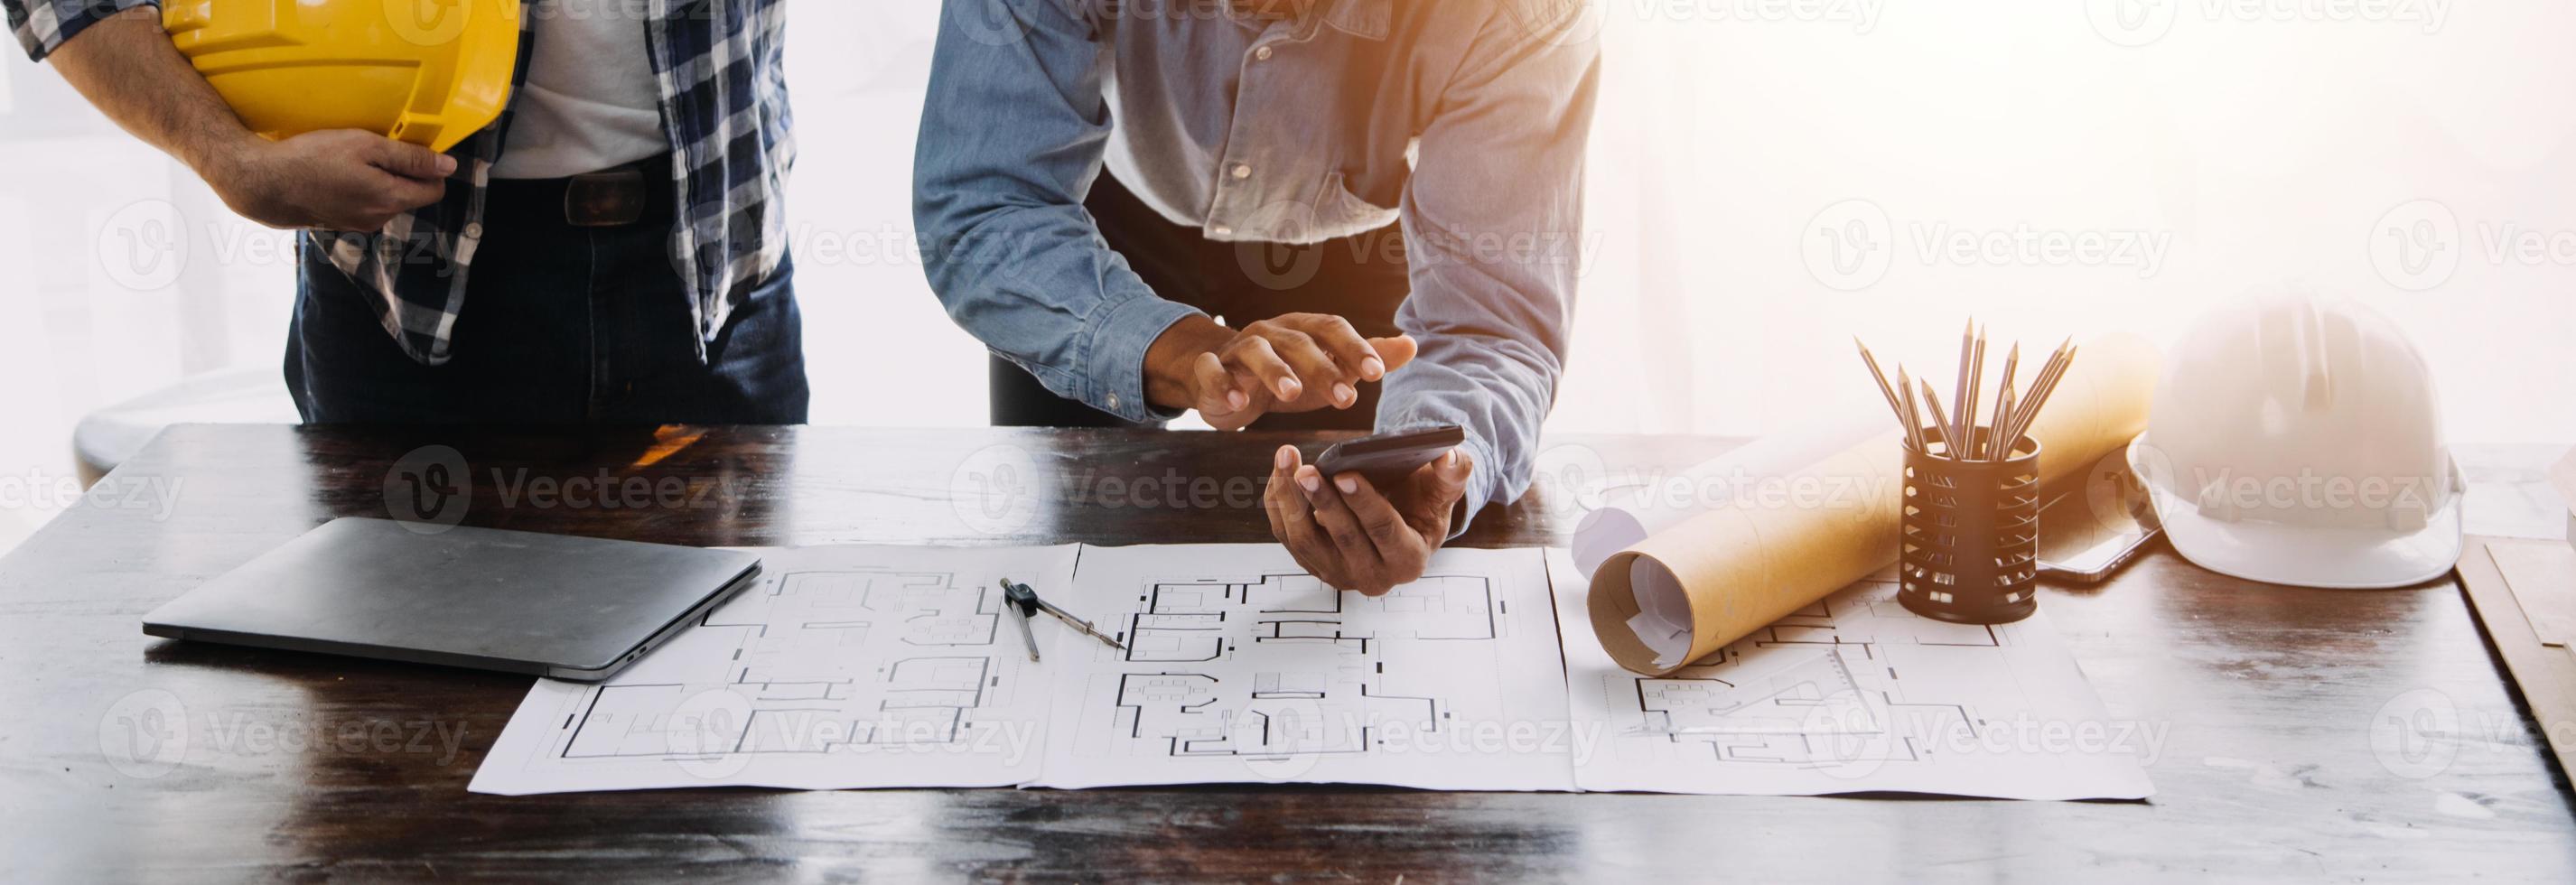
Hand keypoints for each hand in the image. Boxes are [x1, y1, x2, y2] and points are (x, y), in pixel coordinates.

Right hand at [203, 130, 454, 231]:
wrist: (263, 183)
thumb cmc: (312, 159)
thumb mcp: (366, 146)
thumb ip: (410, 157)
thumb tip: (449, 166)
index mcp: (391, 200)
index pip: (434, 190)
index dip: (429, 167)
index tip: (409, 148)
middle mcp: (379, 218)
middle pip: (410, 194)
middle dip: (402, 172)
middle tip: (372, 149)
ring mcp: (359, 224)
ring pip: (386, 199)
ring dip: (378, 179)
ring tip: (349, 160)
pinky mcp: (341, 223)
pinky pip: (364, 204)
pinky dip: (358, 188)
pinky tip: (336, 174)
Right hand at [1145, 314, 1418, 429]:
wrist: (1221, 378)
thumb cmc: (1284, 373)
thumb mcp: (1327, 367)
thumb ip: (1365, 358)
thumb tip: (1412, 345)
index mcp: (1302, 329)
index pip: (1332, 329)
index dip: (1355, 347)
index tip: (1379, 372)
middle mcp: (1271, 333)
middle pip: (1298, 342)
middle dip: (1323, 368)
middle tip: (1347, 398)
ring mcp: (1237, 349)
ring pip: (1256, 350)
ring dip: (1275, 370)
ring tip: (1292, 393)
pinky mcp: (1209, 369)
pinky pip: (1212, 370)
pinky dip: (1224, 383)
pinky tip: (1240, 402)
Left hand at [1264, 443, 1473, 595]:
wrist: (1400, 525)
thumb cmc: (1422, 506)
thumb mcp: (1442, 493)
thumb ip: (1452, 475)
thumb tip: (1452, 455)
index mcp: (1408, 561)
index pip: (1384, 531)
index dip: (1364, 503)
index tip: (1345, 473)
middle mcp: (1373, 577)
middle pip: (1341, 537)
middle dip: (1321, 500)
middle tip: (1304, 468)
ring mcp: (1339, 574)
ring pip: (1305, 539)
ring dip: (1291, 499)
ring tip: (1286, 459)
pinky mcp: (1314, 564)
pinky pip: (1288, 536)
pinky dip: (1279, 504)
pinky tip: (1279, 473)